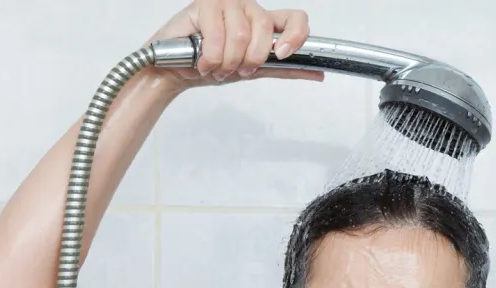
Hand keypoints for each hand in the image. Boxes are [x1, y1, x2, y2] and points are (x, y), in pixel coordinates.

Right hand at [145, 1, 323, 90]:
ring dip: (226, 62)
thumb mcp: (255, 72)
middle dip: (248, 61)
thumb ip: (285, 70)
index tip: (282, 54)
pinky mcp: (205, 3)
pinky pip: (218, 35)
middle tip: (233, 69)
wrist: (176, 71)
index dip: (295, 36)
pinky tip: (202, 61)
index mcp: (264, 22)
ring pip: (241, 36)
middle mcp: (249, 8)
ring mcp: (227, 3)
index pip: (295, 19)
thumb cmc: (213, 66)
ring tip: (214, 66)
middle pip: (265, 31)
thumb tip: (319, 72)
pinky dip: (210, 57)